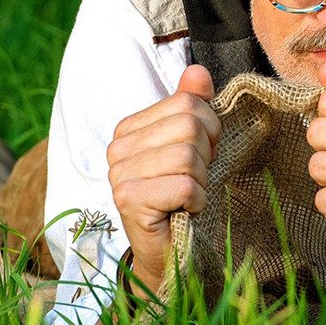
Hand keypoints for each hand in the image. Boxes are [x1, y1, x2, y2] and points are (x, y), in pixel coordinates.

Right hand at [106, 64, 220, 295]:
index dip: (208, 131)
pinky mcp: (128, 199)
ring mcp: (119, 173)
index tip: (198, 158)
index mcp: (129, 129)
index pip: (188, 104)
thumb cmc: (179, 198)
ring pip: (189, 156)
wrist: (167, 253)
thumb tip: (198, 71)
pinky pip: (186, 186)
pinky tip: (184, 211)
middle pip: (190, 127)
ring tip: (186, 197)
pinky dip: (196, 201)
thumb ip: (192, 107)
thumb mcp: (190, 147)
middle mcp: (117, 148)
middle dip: (205, 157)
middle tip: (193, 181)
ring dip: (201, 182)